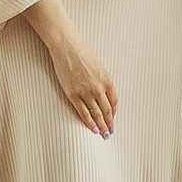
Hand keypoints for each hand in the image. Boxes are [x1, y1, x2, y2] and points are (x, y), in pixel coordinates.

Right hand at [38, 13, 116, 135]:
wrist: (67, 47)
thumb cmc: (82, 53)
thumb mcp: (98, 66)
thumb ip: (102, 80)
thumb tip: (103, 93)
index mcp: (107, 80)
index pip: (114, 101)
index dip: (114, 113)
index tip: (113, 119)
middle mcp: (99, 88)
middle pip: (107, 111)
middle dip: (109, 123)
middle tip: (110, 132)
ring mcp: (86, 92)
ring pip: (96, 114)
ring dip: (101, 126)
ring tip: (102, 134)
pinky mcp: (74, 95)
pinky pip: (83, 113)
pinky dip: (88, 122)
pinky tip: (92, 128)